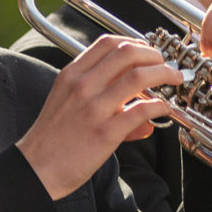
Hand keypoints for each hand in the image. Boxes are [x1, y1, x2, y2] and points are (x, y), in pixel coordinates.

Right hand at [18, 36, 178, 198]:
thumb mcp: (67, 103)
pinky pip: (141, 110)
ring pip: (139, 76)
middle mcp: (82, 86)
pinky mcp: (105, 133)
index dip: (134, 42)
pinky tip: (164, 109)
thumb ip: (100, 96)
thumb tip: (140, 105)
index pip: (107, 44)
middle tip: (165, 65)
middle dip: (154, 55)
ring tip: (174, 80)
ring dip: (164, 74)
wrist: (37, 169)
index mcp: (72, 75)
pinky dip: (159, 105)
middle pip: (127, 53)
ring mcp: (94, 108)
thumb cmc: (52, 138)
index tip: (147, 51)